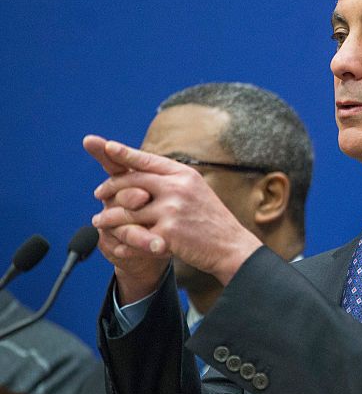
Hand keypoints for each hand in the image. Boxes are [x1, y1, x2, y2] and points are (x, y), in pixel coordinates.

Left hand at [84, 135, 262, 298]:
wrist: (231, 246)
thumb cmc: (211, 220)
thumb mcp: (197, 191)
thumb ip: (171, 181)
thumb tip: (141, 172)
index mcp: (185, 175)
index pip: (147, 160)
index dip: (124, 153)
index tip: (106, 147)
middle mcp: (177, 188)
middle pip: (132, 181)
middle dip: (110, 187)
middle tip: (98, 193)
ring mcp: (172, 210)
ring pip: (127, 209)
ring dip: (109, 216)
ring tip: (99, 220)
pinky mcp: (168, 232)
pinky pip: (134, 232)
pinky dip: (122, 237)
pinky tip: (115, 240)